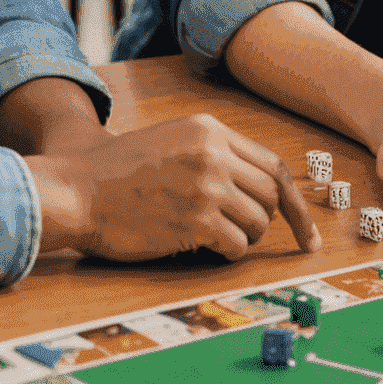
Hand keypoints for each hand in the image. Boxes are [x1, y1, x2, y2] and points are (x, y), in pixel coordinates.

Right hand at [28, 113, 320, 262]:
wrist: (77, 191)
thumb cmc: (119, 174)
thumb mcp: (173, 141)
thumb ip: (213, 154)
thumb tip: (256, 186)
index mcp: (210, 130)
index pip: (273, 164)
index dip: (294, 200)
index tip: (306, 228)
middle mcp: (214, 153)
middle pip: (272, 192)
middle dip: (271, 220)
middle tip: (253, 236)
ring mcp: (206, 186)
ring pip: (258, 221)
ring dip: (245, 237)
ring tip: (217, 238)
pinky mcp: (195, 220)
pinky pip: (236, 245)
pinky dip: (228, 253)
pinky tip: (204, 248)